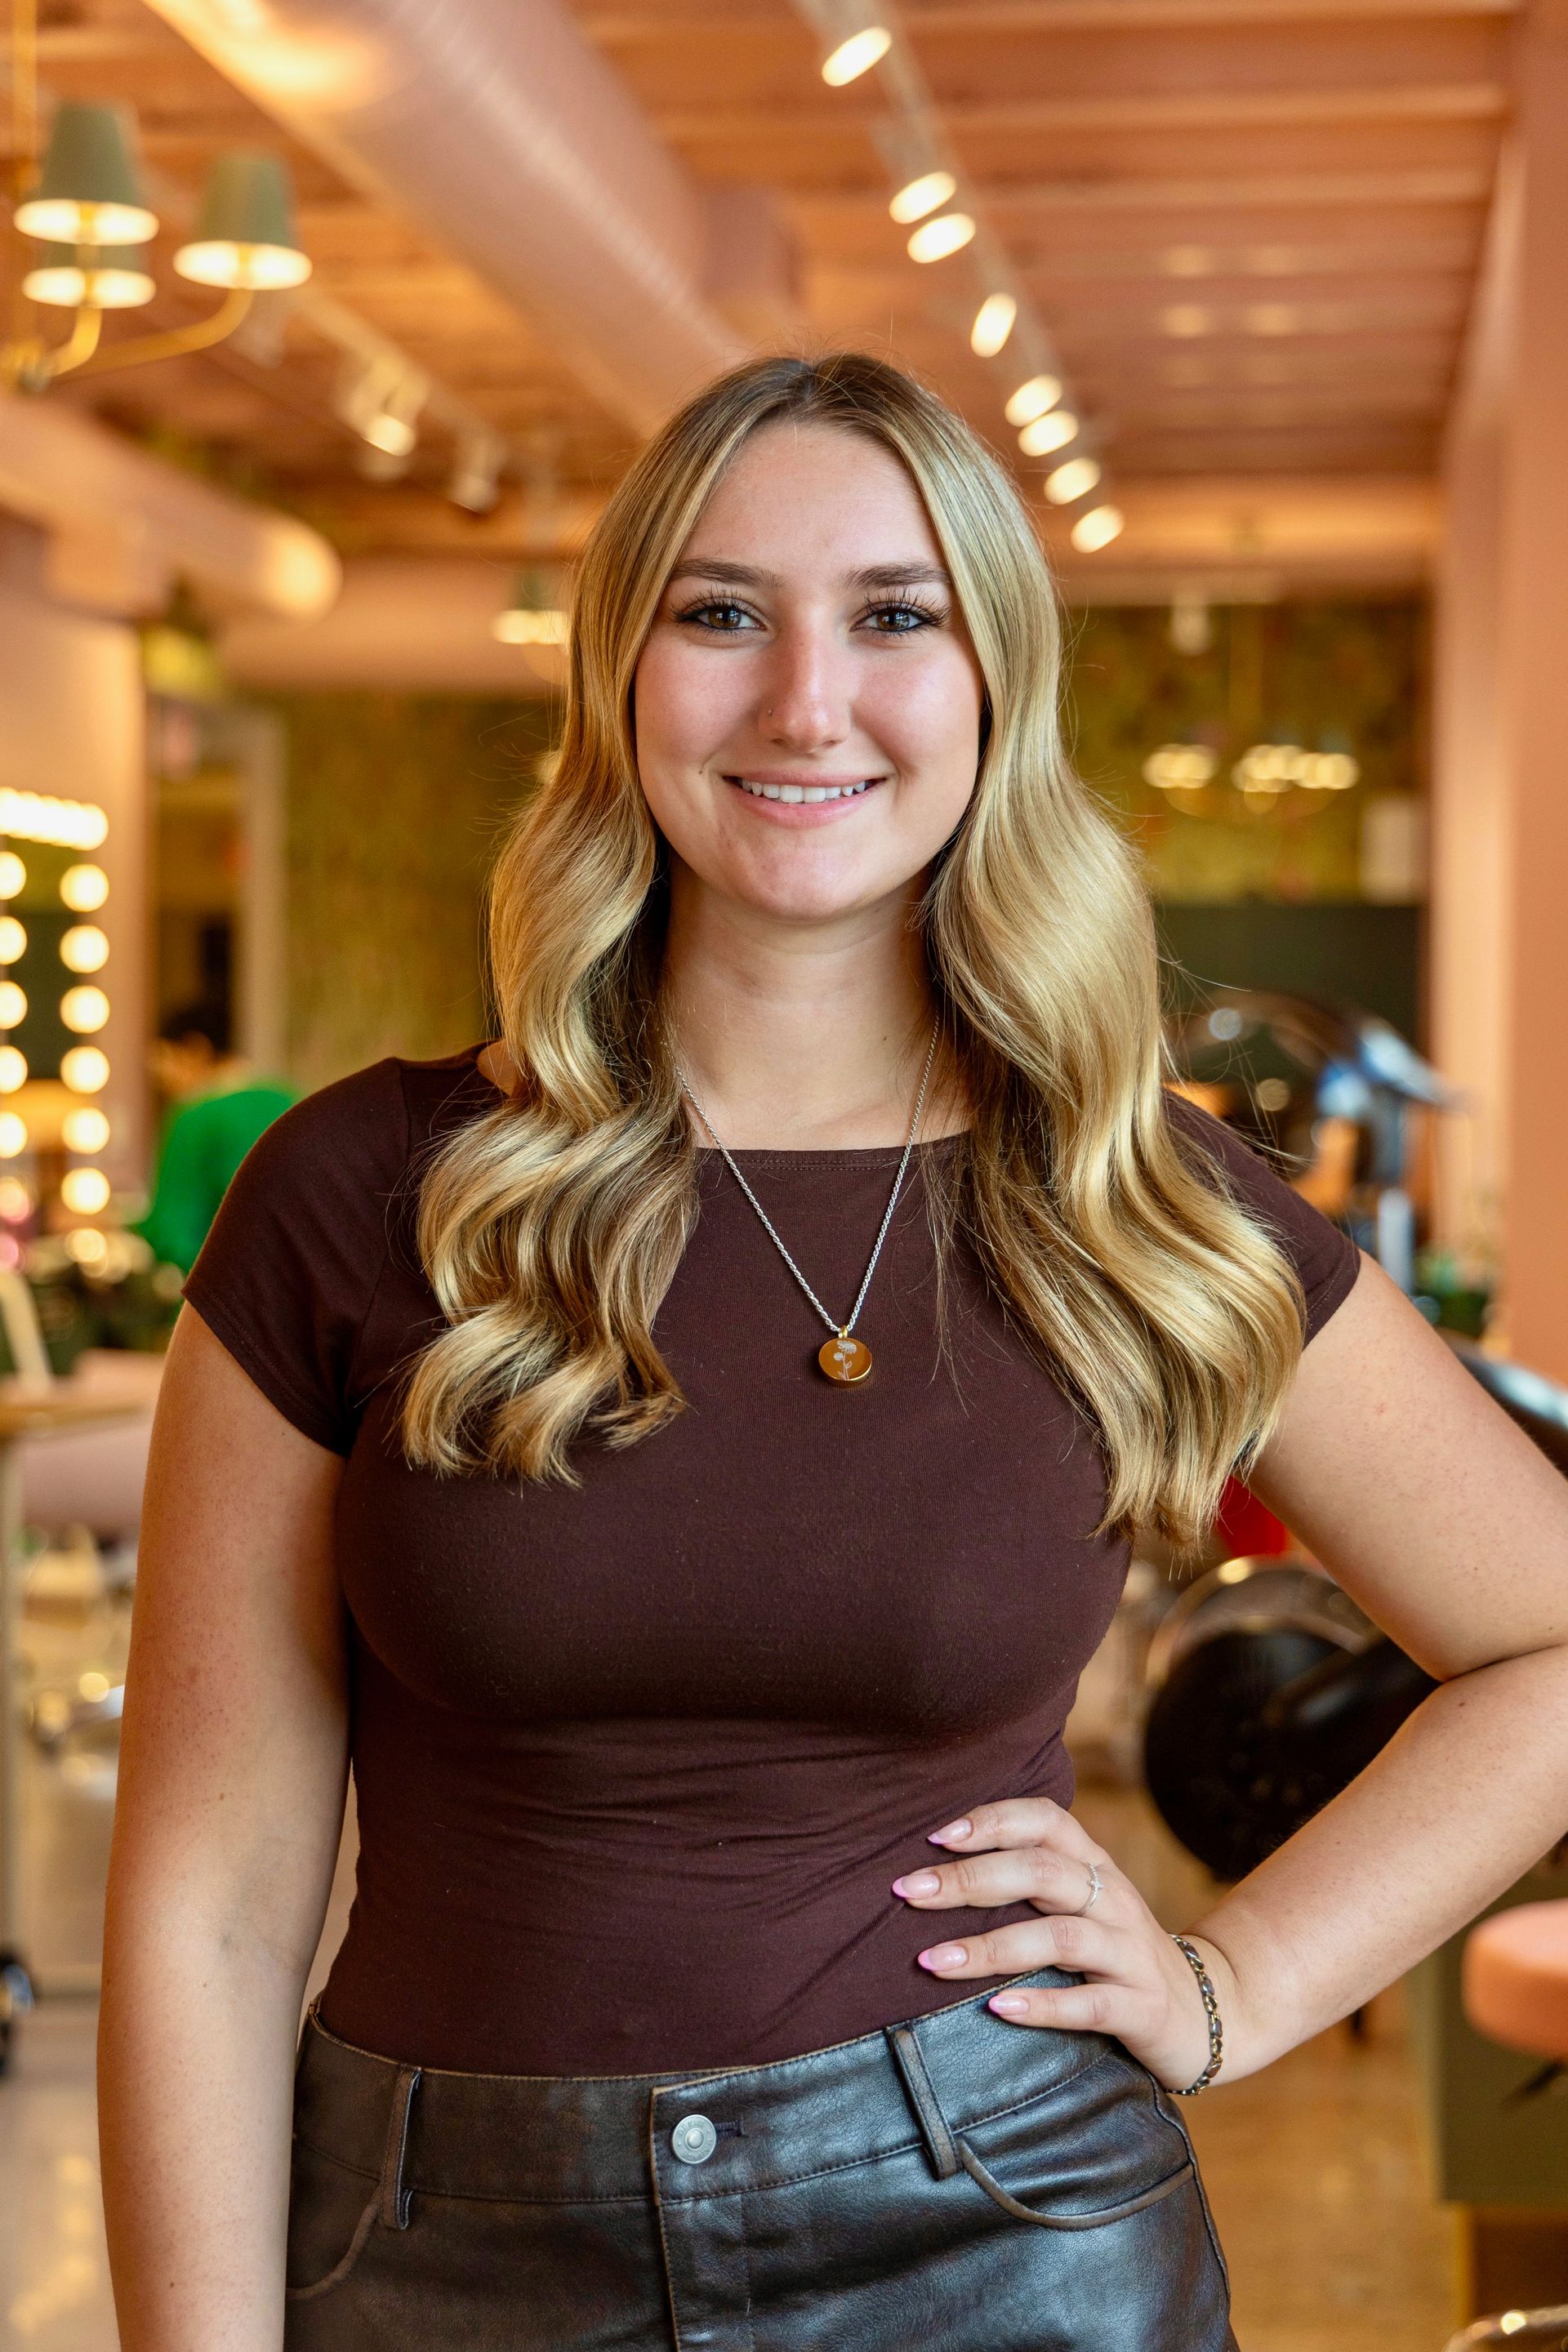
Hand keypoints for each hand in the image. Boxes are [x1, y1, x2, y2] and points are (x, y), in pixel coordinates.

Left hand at [890, 1797, 1232, 2093]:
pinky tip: (997, 2009)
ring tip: (933, 1961)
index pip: (1044, 1819)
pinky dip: (1043, 2006)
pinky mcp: (1142, 2007)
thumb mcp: (1079, 1903)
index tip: (934, 1837)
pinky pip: (1090, 2004)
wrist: (1205, 2012)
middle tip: (909, 1893)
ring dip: (991, 1948)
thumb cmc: (1113, 1951)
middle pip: (1040, 1872)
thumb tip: (934, 1866)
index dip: (991, 1821)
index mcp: (1093, 1864)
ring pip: (1059, 1937)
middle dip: (969, 1880)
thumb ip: (1026, 1879)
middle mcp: (1113, 1898)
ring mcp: (1131, 1952)